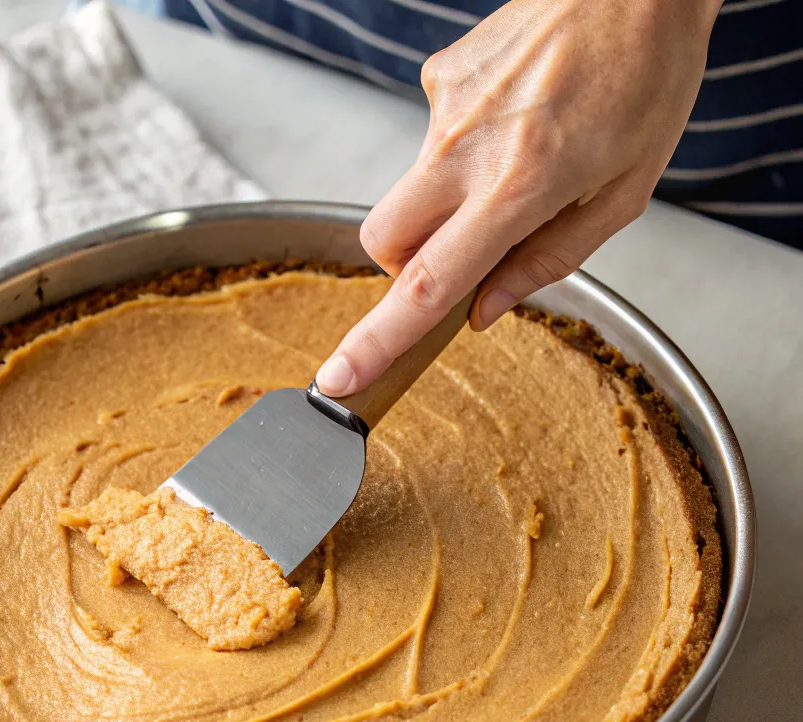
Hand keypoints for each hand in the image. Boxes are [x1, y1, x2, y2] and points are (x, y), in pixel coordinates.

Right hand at [316, 0, 721, 396]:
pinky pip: (430, 144)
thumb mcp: (622, 194)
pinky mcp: (438, 76)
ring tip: (515, 163)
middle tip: (462, 254)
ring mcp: (445, 107)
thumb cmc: (647, 78)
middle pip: (382, 243)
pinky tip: (513, 122)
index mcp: (520, 185)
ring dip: (443, 206)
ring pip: (406, 195)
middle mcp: (467, 147)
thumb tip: (484, 309)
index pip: (427, 284)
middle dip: (407, 268)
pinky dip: (461, 154)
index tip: (340, 378)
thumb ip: (548, 261)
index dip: (378, 341)